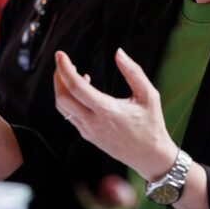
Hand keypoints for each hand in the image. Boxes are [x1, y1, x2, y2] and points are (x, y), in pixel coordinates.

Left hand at [54, 48, 177, 180]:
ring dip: (62, 88)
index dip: (65, 69)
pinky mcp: (88, 135)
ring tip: (72, 74)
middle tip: (63, 62)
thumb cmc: (151, 126)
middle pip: (62, 98)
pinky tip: (83, 90)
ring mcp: (88, 131)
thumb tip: (119, 53)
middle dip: (58, 77)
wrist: (150, 156)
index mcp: (108, 111)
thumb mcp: (148, 95)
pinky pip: (70, 115)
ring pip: (63, 108)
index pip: (76, 87)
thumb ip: (133, 72)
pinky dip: (70, 99)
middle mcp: (93, 123)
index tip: (61, 55)